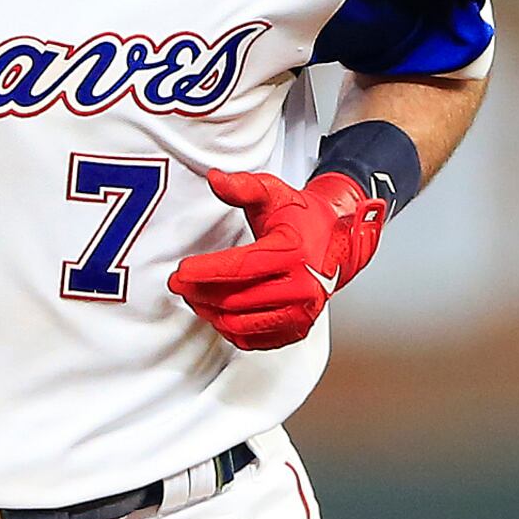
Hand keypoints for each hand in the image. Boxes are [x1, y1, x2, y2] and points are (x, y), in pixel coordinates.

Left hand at [167, 170, 388, 351]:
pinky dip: (229, 330)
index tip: (181, 271)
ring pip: (240, 324)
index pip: (239, 268)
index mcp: (293, 253)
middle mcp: (302, 287)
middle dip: (199, 293)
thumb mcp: (274, 193)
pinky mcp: (297, 329)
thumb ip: (243, 186)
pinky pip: (253, 340)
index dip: (205, 271)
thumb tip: (214, 178)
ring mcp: (301, 313)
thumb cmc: (303, 218)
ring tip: (195, 298)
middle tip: (180, 284)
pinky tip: (217, 314)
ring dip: (210, 313)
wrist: (338, 241)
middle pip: (234, 300)